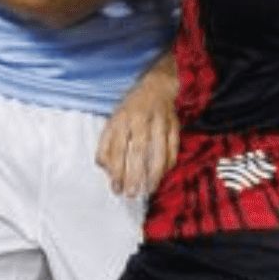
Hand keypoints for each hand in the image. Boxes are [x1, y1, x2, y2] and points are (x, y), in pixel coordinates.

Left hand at [97, 61, 178, 197]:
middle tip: (130, 194)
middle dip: (134, 175)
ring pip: (159, 151)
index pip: (117, 147)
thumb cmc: (130, 108)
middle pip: (138, 151)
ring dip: (153, 174)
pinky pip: (173, 148)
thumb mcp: (113, 121)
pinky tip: (162, 176)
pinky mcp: (175, 125)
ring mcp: (160, 122)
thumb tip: (103, 168)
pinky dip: (168, 164)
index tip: (115, 187)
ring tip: (148, 190)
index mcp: (121, 118)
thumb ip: (106, 144)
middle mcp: (140, 119)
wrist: (157, 85)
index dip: (116, 169)